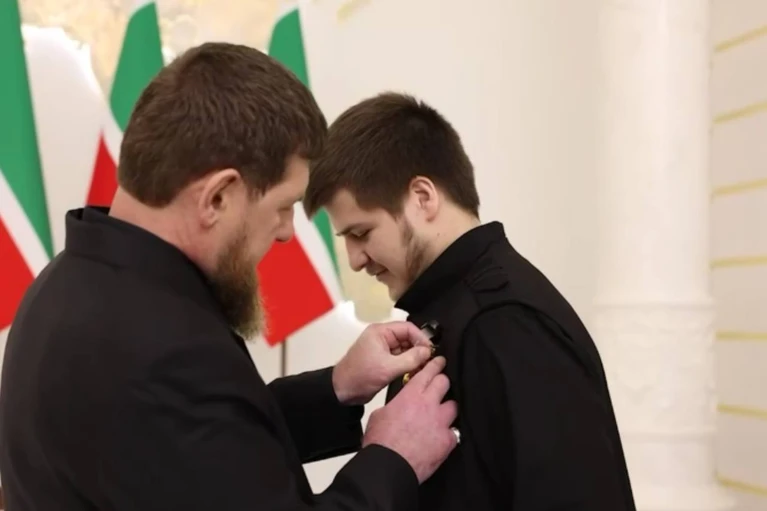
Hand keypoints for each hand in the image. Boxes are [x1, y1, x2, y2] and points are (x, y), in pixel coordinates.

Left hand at [332, 321, 433, 404]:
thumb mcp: (388, 368)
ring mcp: (383, 349)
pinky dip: (409, 364)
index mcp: (380, 332)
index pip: (407, 328)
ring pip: (405, 348)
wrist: (343, 391)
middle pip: (408, 337)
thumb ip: (411, 359)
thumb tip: (429, 352)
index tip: (431, 351)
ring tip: (425, 367)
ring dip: (415, 357)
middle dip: (419, 348)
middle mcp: (382, 337)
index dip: (421, 338)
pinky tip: (416, 371)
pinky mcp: (383, 360)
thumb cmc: (363, 376)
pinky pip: (401, 358)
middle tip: (430, 361)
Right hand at [362, 356, 457, 482]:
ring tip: (441, 414)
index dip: (435, 365)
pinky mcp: (448, 440)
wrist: (389, 466)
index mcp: (411, 395)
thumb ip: (394, 405)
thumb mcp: (380, 414)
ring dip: (447, 408)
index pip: (428, 372)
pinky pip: (455, 431)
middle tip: (440, 385)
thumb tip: (398, 406)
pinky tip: (441, 437)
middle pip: (445, 383)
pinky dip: (448, 433)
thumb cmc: (380, 441)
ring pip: (454, 405)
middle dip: (443, 382)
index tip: (440, 362)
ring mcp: (441, 422)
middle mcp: (429, 405)